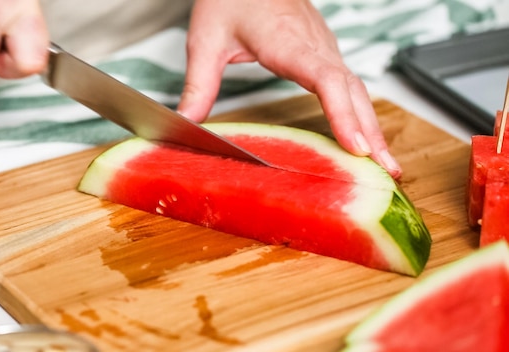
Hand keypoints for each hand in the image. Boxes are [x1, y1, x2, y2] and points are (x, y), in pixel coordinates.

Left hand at [178, 0, 401, 178]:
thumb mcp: (206, 39)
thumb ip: (198, 83)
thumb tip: (187, 122)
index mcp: (288, 42)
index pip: (326, 80)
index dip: (344, 115)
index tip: (356, 147)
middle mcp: (314, 46)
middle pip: (353, 92)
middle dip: (372, 133)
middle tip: (387, 172)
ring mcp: (323, 48)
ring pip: (357, 89)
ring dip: (373, 126)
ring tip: (384, 163)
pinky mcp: (322, 52)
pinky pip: (349, 85)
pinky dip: (361, 113)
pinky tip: (362, 135)